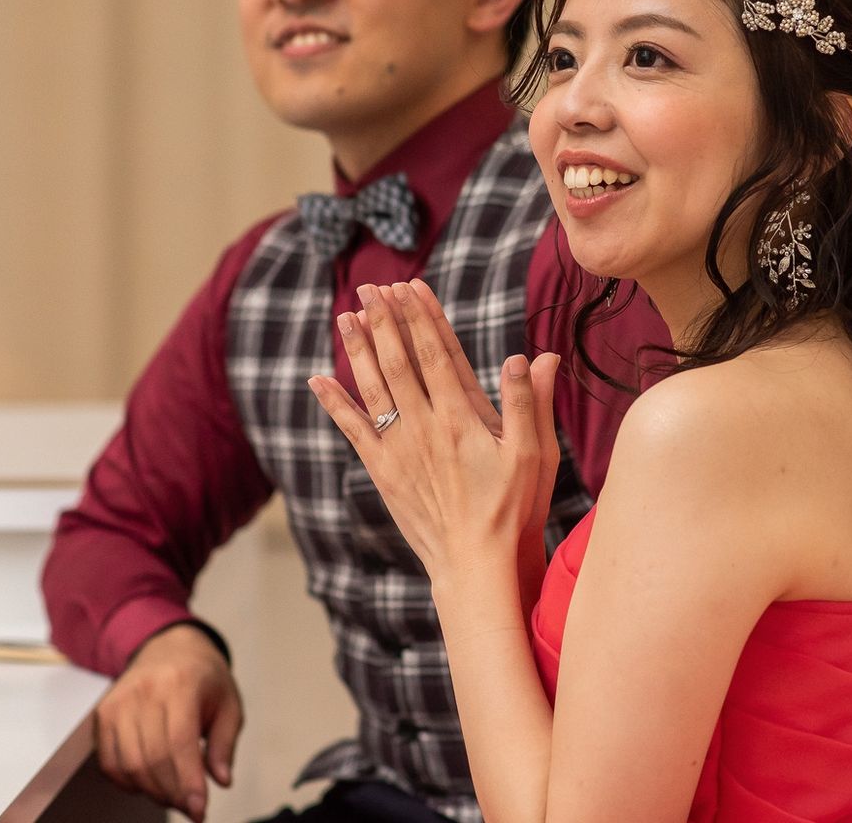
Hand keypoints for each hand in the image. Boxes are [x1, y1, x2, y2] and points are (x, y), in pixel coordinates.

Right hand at [95, 623, 242, 821]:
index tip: (199, 810)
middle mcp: (146, 690)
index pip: (180, 742)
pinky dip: (127, 782)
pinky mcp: (104, 712)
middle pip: (152, 758)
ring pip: (129, 765)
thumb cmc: (203, 677)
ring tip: (174, 795)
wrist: (170, 646)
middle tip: (191, 807)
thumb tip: (222, 781)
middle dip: (173, 794)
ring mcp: (120, 700)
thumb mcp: (229, 702)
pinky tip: (148, 782)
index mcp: (181, 683)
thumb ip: (225, 743)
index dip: (188, 782)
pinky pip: (109, 762)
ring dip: (152, 792)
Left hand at [309, 279, 559, 581]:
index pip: (437, 354)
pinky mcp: (382, 470)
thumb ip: (530, 403)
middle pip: (399, 362)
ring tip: (346, 316)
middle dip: (384, 321)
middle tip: (371, 287)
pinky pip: (353, 429)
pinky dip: (335, 403)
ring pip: (373, 387)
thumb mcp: (533, 454)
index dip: (420, 318)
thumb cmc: (511, 508)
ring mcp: (399, 448)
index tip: (409, 287)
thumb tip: (532, 356)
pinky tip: (318, 379)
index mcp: (461, 417)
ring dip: (358, 349)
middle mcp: (424, 426)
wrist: (475, 564)